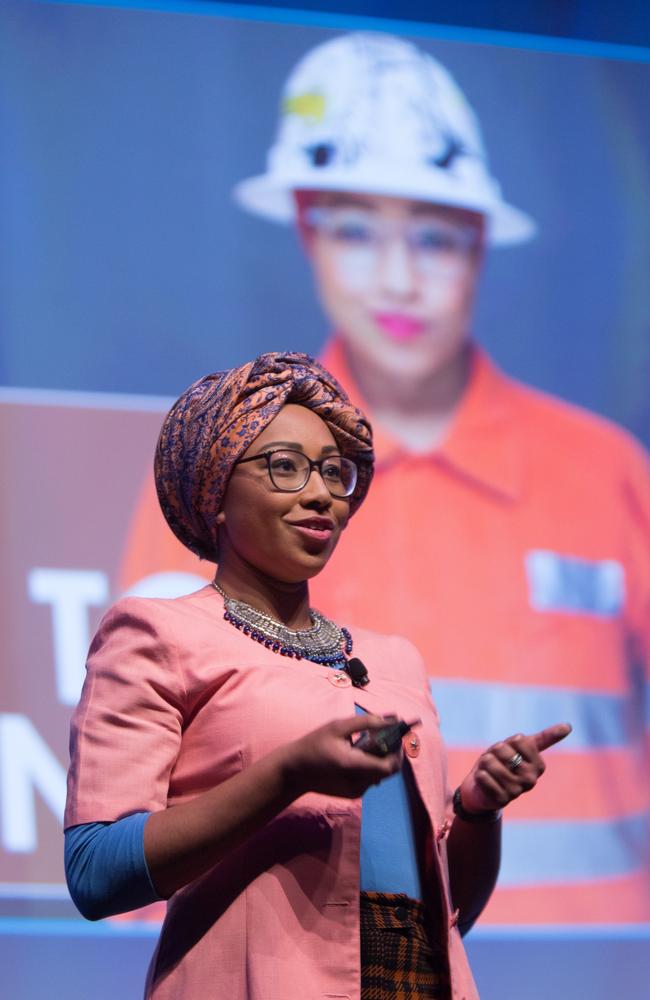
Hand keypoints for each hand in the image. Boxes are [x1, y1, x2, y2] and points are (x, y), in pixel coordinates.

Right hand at [285, 715, 402, 798]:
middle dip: (390, 752)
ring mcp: (356, 792)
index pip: (389, 766)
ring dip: (380, 758)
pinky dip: (370, 765)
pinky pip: (370, 778)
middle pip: (388, 771)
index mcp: (353, 767)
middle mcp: (358, 784)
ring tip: (366, 742)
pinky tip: (356, 754)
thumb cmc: (313, 745)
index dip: (398, 751)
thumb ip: (364, 723)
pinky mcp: (353, 794)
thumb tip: (388, 721)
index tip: (397, 736)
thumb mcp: (337, 727)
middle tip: (385, 734)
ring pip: (380, 774)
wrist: (294, 772)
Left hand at [458, 722, 571, 813]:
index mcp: (539, 766)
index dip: (508, 742)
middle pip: (503, 749)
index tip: (510, 752)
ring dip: (485, 764)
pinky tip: (485, 782)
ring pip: (490, 762)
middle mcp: (531, 780)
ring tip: (490, 772)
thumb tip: (569, 726)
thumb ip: (545, 738)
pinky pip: (483, 776)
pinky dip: (480, 775)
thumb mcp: (520, 747)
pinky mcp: (501, 800)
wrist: (483, 788)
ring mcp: (516, 791)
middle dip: (494, 752)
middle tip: (497, 763)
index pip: (518, 740)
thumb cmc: (503, 763)